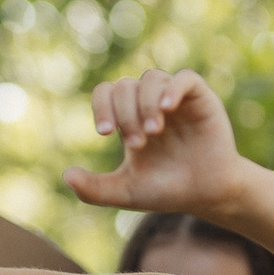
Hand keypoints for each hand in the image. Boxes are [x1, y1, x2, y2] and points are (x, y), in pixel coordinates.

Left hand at [61, 69, 248, 216]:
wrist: (207, 196)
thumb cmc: (167, 191)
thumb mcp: (126, 192)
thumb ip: (94, 189)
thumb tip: (66, 176)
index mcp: (130, 118)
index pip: (107, 93)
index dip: (101, 107)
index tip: (105, 133)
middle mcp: (150, 103)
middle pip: (125, 86)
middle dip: (126, 114)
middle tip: (138, 143)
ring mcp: (176, 99)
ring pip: (151, 78)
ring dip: (146, 103)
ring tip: (154, 131)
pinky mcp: (201, 99)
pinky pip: (185, 79)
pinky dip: (173, 89)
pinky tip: (166, 108)